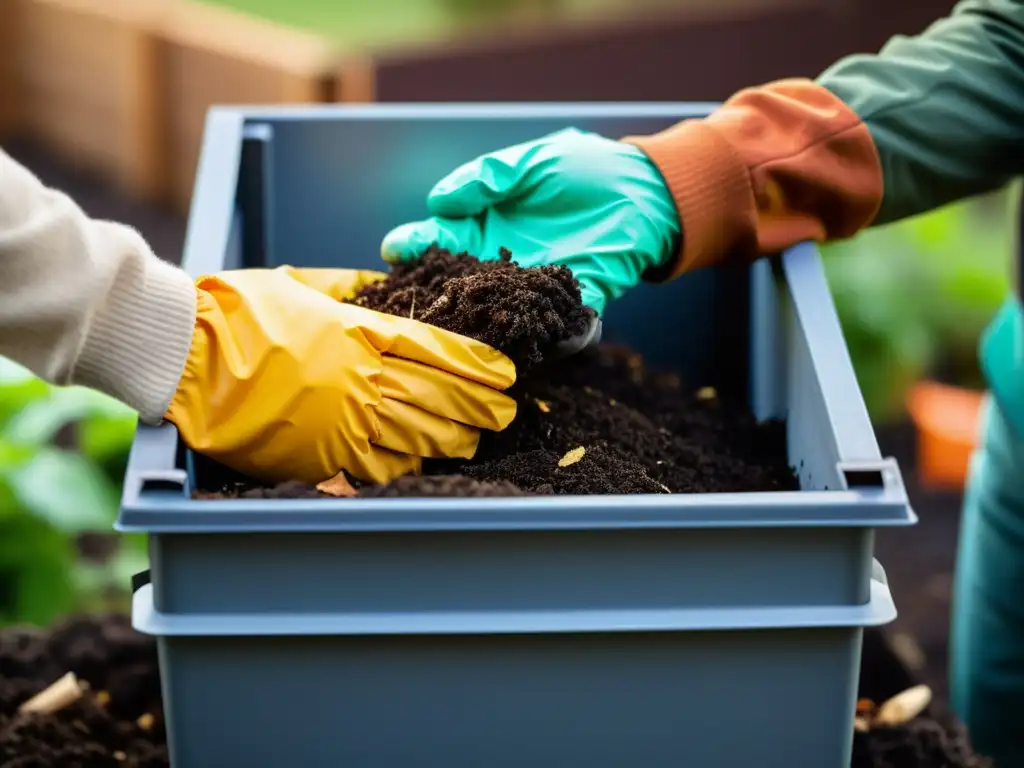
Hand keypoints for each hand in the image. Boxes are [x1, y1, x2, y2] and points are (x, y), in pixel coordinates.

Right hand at [166, 267, 516, 484]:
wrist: (188, 357)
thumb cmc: (242, 313)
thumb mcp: (306, 284)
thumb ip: (355, 289)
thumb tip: (386, 286)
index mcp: (365, 332)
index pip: (445, 350)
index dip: (482, 366)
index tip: (506, 372)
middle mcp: (368, 379)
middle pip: (448, 397)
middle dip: (486, 405)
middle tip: (507, 409)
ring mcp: (350, 422)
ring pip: (428, 435)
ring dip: (461, 436)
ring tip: (479, 435)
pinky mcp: (327, 457)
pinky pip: (389, 465)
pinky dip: (416, 462)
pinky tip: (432, 459)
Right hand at [381, 128, 679, 315]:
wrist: (642, 189)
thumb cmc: (582, 168)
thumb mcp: (531, 162)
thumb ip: (487, 178)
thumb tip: (437, 201)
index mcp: (484, 225)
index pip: (439, 239)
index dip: (415, 244)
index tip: (395, 249)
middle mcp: (500, 262)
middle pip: (457, 282)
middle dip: (431, 291)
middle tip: (409, 296)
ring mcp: (532, 287)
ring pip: (494, 311)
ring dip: (473, 322)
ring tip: (448, 327)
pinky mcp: (569, 304)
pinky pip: (547, 328)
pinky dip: (534, 338)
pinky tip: (512, 342)